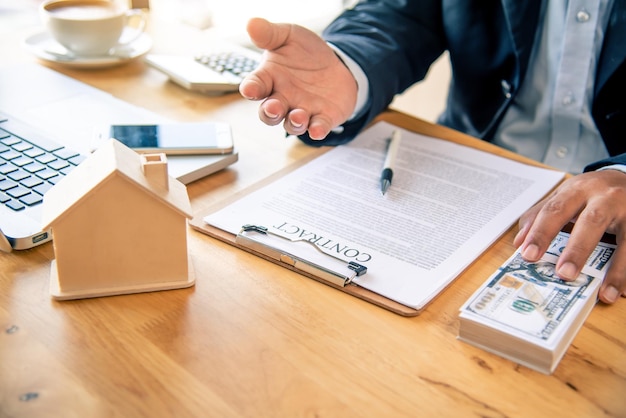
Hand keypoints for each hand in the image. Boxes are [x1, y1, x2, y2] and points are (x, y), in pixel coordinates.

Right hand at [239, 17, 357, 139]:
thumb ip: (270, 34)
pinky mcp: (322, 118)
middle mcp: (283, 98)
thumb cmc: (305, 53)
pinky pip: (317, 127)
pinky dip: (317, 130)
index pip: (255, 86)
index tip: (250, 90)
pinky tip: (317, 130)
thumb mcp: (289, 36)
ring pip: (292, 124)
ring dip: (294, 123)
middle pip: (269, 112)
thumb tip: (252, 24)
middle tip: (273, 108)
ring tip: (298, 116)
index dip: (251, 89)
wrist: (335, 64)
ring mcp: (302, 110)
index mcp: (270, 79)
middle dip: (269, 112)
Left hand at [514, 169, 625, 303]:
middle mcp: (605, 197)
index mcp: (578, 189)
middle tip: (564, 274)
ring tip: (605, 293)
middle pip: (591, 221)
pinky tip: (625, 289)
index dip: (541, 233)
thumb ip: (539, 216)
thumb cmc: (590, 193)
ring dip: (617, 269)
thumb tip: (519, 243)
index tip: (528, 256)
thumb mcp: (564, 196)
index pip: (555, 210)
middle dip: (578, 249)